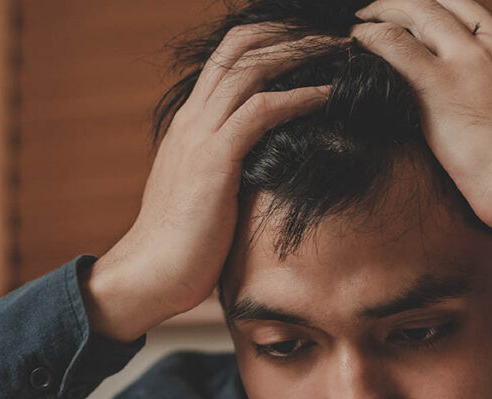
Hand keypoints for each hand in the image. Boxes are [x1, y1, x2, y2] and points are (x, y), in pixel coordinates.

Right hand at [85, 24, 338, 341]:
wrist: (151, 273)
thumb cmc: (183, 245)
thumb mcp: (206, 194)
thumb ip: (229, 171)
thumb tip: (264, 170)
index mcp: (190, 124)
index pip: (228, 60)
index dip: (268, 40)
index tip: (309, 43)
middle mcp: (193, 119)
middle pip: (239, 48)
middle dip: (288, 33)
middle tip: (332, 35)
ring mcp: (200, 136)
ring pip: (251, 68)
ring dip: (301, 53)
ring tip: (340, 50)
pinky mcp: (214, 160)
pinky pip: (262, 111)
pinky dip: (300, 98)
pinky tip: (329, 96)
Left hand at [351, 0, 491, 259]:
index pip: (481, 23)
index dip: (451, 21)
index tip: (430, 28)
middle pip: (448, 6)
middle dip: (414, 4)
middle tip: (388, 8)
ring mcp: (467, 62)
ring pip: (420, 13)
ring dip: (387, 10)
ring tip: (364, 17)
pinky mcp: (438, 84)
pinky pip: (393, 45)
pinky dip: (370, 37)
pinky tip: (356, 40)